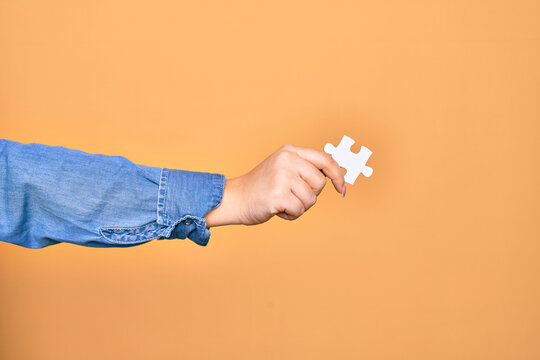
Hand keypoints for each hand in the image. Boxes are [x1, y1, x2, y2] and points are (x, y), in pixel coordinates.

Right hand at [205, 144, 345, 226]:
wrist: (235, 198)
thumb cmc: (262, 187)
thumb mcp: (283, 168)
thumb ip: (304, 167)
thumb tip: (335, 175)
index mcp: (290, 151)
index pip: (325, 159)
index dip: (337, 175)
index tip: (341, 189)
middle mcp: (287, 160)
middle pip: (320, 183)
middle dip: (310, 194)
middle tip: (291, 195)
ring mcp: (282, 176)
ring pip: (311, 199)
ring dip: (299, 207)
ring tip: (282, 202)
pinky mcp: (278, 194)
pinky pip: (299, 210)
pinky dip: (291, 215)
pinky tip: (277, 209)